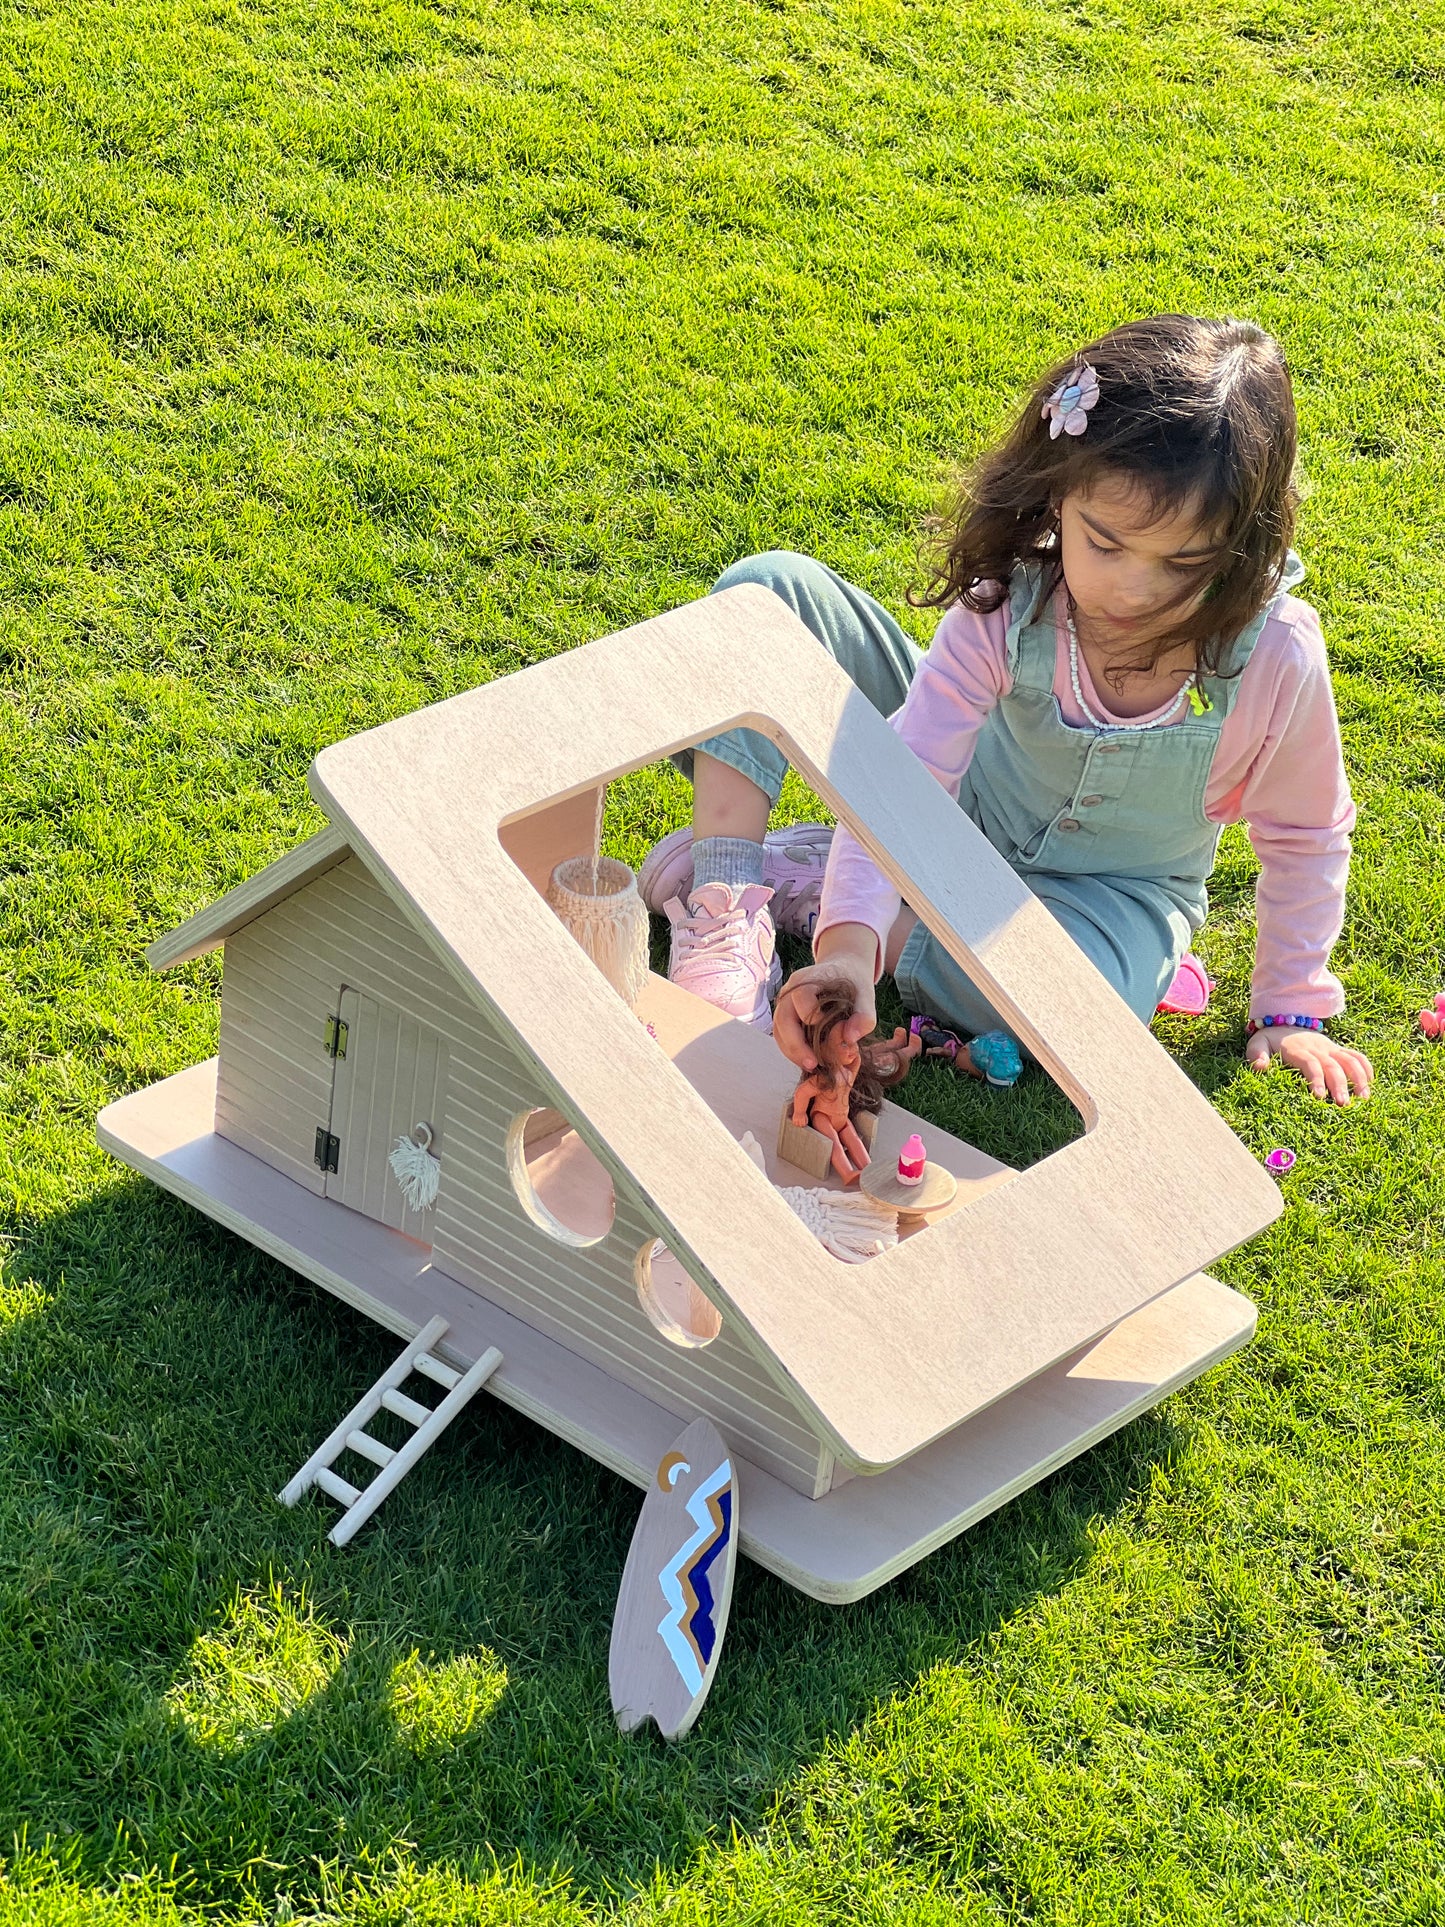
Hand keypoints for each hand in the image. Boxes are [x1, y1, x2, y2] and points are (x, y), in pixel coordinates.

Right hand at [773, 959, 875, 1073]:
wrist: (844, 971)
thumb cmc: (853, 982)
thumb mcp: (866, 994)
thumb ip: (864, 1015)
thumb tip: (850, 1038)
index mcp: (808, 979)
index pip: (800, 996)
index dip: (809, 1013)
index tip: (823, 1026)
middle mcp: (790, 991)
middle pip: (782, 1018)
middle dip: (796, 1045)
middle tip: (812, 1064)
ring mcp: (785, 1004)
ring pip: (779, 1031)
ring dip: (792, 1051)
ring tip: (811, 1066)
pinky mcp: (786, 1017)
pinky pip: (782, 1036)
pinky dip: (792, 1050)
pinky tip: (808, 1060)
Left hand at [1245, 1026, 1372, 1105]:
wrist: (1284, 1020)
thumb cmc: (1269, 1040)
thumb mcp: (1257, 1044)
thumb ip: (1256, 1055)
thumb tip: (1259, 1067)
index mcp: (1297, 1050)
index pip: (1310, 1064)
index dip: (1316, 1079)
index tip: (1320, 1097)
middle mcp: (1317, 1048)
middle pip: (1333, 1066)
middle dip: (1340, 1085)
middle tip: (1344, 1105)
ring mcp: (1330, 1048)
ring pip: (1349, 1061)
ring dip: (1359, 1078)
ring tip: (1364, 1098)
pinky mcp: (1338, 1050)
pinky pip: (1356, 1056)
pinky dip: (1366, 1068)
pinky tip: (1371, 1084)